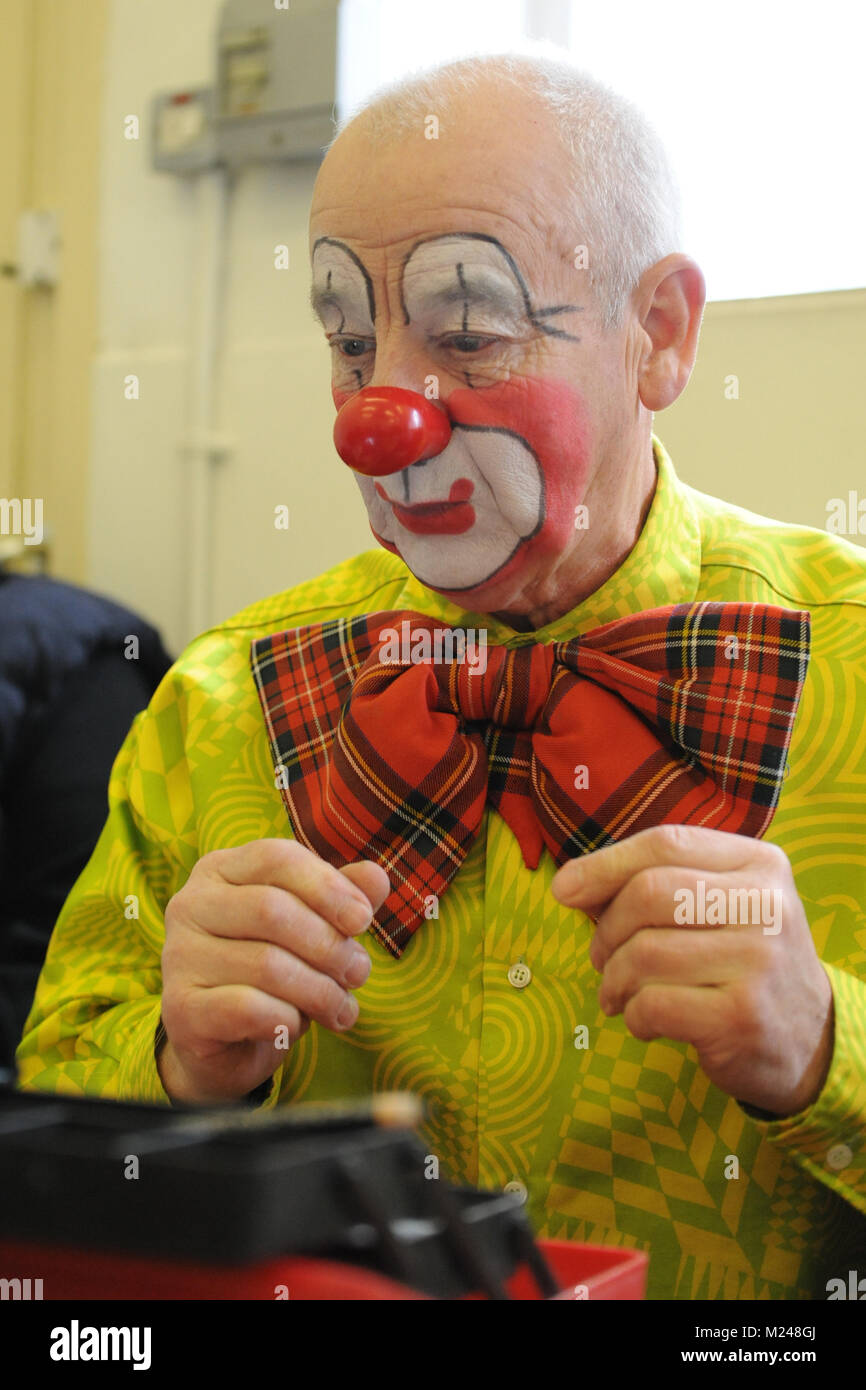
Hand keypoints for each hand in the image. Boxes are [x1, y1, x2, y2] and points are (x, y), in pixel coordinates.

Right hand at [159, 839, 389, 1103]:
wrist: (227, 1047)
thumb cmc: (275, 975)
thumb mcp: (315, 930)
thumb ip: (344, 899)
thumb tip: (377, 877)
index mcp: (221, 869)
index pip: (277, 857)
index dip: (328, 886)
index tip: (363, 921)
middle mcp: (190, 904)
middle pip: (272, 910)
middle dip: (330, 945)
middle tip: (360, 973)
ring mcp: (178, 956)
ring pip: (266, 964)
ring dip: (319, 990)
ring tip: (342, 1008)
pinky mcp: (179, 1008)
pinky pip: (247, 1008)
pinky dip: (287, 1018)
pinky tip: (297, 1025)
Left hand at [551, 825, 833, 1116]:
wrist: (810, 1039)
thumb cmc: (742, 962)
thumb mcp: (721, 906)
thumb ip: (657, 884)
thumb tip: (567, 885)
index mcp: (759, 863)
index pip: (665, 844)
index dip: (604, 864)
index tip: (564, 889)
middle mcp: (766, 904)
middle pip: (648, 893)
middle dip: (606, 929)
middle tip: (601, 958)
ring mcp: (759, 961)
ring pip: (644, 952)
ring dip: (614, 979)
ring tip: (618, 994)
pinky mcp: (742, 1017)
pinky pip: (653, 1003)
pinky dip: (632, 1015)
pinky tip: (644, 1021)